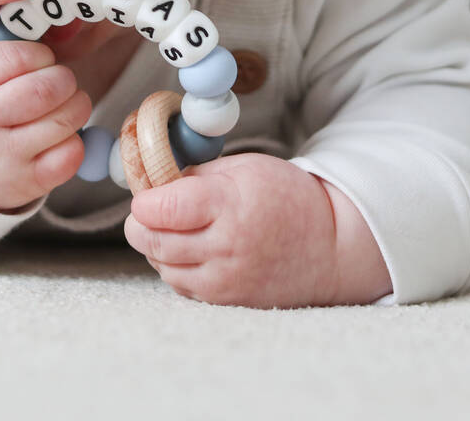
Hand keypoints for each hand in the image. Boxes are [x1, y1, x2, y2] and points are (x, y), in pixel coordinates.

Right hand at [0, 35, 91, 212]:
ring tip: (66, 103)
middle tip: (61, 80)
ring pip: (62, 123)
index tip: (41, 59)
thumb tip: (43, 18)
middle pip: (43, 91)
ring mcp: (1, 155)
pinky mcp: (22, 182)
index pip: (14, 58)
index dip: (39, 54)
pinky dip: (76, 142)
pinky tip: (62, 135)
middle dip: (64, 79)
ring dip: (77, 106)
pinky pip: (68, 158)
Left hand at [124, 152, 391, 307]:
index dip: (144, 200)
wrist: (329, 246)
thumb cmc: (285, 197)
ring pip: (163, 266)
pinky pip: (181, 285)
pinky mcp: (227, 301)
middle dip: (140, 224)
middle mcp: (225, 246)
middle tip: (148, 210)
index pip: (163, 208)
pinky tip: (188, 249)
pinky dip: (174, 267)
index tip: (146, 193)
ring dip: (156, 246)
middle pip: (153, 240)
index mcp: (229, 204)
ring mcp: (226, 279)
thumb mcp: (244, 167)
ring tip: (172, 227)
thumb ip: (197, 175)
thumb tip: (154, 184)